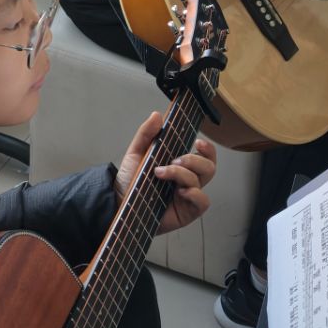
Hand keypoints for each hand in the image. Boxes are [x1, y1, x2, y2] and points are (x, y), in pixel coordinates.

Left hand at [116, 110, 215, 233]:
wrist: (118, 202)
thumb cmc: (129, 181)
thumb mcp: (136, 153)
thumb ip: (146, 134)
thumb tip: (157, 115)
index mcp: (179, 165)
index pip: (204, 155)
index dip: (208, 148)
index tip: (198, 142)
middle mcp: (186, 180)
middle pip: (208, 166)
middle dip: (194, 159)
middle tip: (174, 160)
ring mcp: (188, 196)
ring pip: (202, 180)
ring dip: (183, 173)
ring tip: (162, 173)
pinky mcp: (187, 212)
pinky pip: (202, 202)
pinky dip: (195, 194)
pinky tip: (180, 192)